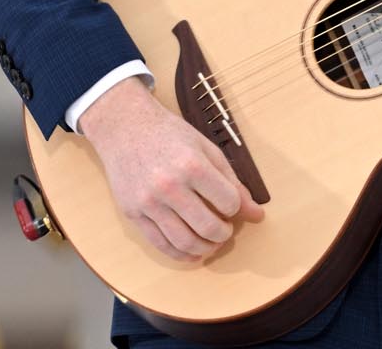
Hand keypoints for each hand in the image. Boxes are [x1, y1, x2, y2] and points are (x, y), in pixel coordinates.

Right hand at [78, 76, 264, 262]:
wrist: (125, 127)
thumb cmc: (169, 134)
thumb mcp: (206, 148)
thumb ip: (231, 180)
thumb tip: (256, 212)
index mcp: (192, 165)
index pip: (228, 201)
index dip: (235, 208)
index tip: (231, 205)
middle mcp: (169, 186)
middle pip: (208, 227)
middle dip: (224, 234)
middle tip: (226, 230)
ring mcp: (149, 202)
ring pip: (184, 242)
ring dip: (205, 249)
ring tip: (212, 242)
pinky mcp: (133, 213)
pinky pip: (160, 244)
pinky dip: (180, 255)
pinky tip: (192, 252)